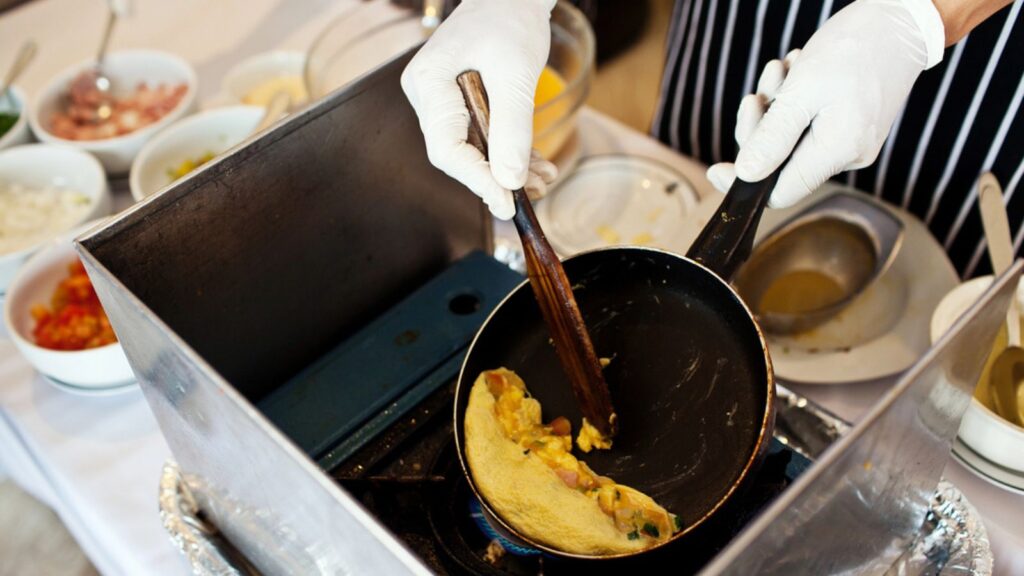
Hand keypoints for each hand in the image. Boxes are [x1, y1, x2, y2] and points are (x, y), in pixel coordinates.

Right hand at [401, 0, 557, 218]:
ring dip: (507, 168)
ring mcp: (441, 99)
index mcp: (429, 83)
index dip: (478, 180)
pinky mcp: (458, 102)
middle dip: (497, 177)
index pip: (447, 149)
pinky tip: (534, 164)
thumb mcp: (516, 75)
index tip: (507, 200)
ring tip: (542, 180)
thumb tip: (511, 180)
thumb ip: (512, 130)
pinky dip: (507, 151)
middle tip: (531, 195)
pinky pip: (479, 136)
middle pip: (457, 154)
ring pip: (471, 149)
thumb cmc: (510, 18)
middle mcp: (427, 94)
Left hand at [706, 0, 945, 207]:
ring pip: (791, 140)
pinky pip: (808, 125)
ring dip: (775, 106)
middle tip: (758, 94)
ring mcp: (852, 142)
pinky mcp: (851, 127)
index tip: (716, 168)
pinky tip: (798, 72)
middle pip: (781, 165)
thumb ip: (772, 139)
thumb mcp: (801, 92)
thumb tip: (746, 175)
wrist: (900, 20)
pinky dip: (794, 101)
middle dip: (760, 128)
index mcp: (838, 152)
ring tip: (783, 70)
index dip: (745, 183)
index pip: (781, 193)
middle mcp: (849, 156)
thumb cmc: (854, 48)